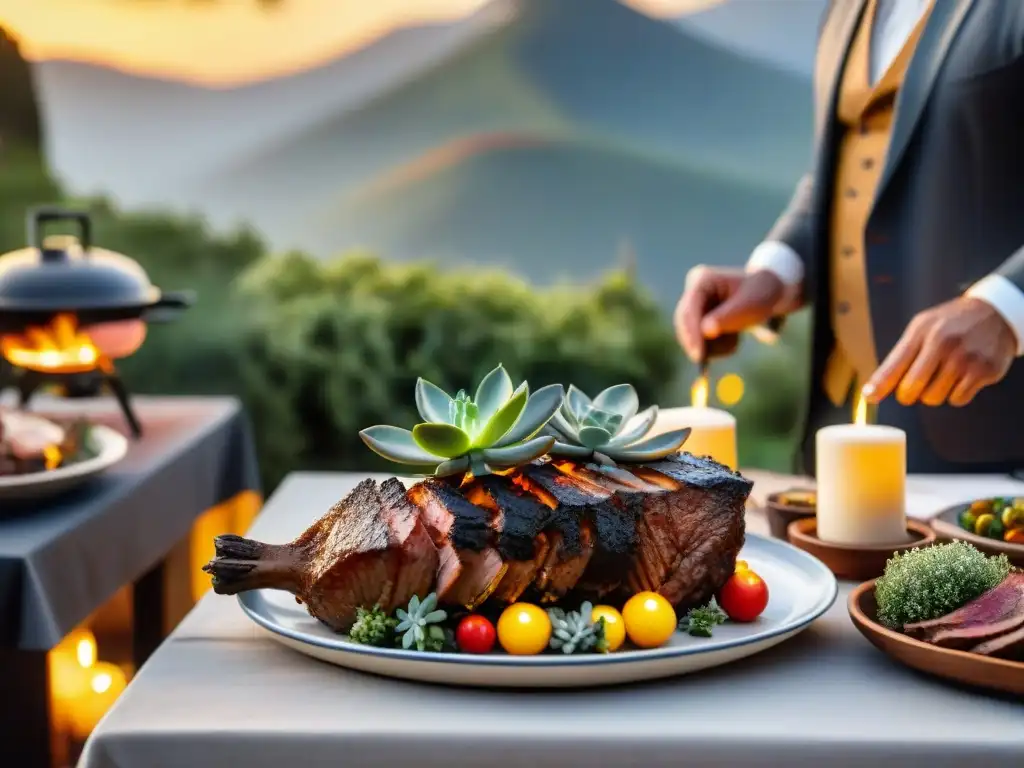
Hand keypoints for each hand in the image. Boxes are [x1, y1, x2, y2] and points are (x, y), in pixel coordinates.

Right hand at [673, 266, 795, 361]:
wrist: (770, 294)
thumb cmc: (761, 295)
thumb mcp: (751, 305)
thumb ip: (728, 317)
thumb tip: (706, 331)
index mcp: (702, 280)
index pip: (689, 309)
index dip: (691, 334)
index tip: (698, 355)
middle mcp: (694, 292)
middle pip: (684, 323)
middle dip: (697, 342)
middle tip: (703, 363)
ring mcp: (695, 307)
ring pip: (691, 336)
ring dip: (712, 346)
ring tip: (736, 339)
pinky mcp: (699, 321)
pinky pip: (700, 342)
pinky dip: (716, 347)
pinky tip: (733, 338)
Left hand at [863, 297, 1016, 406]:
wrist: (996, 313)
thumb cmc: (951, 323)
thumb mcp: (923, 327)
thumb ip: (901, 355)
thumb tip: (875, 387)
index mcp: (923, 331)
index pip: (895, 364)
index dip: (880, 384)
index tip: (870, 397)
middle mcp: (943, 344)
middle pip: (911, 389)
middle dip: (908, 394)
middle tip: (913, 387)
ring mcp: (965, 358)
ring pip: (933, 398)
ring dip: (933, 393)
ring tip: (942, 375)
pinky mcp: (984, 371)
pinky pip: (958, 400)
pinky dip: (956, 394)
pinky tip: (961, 377)